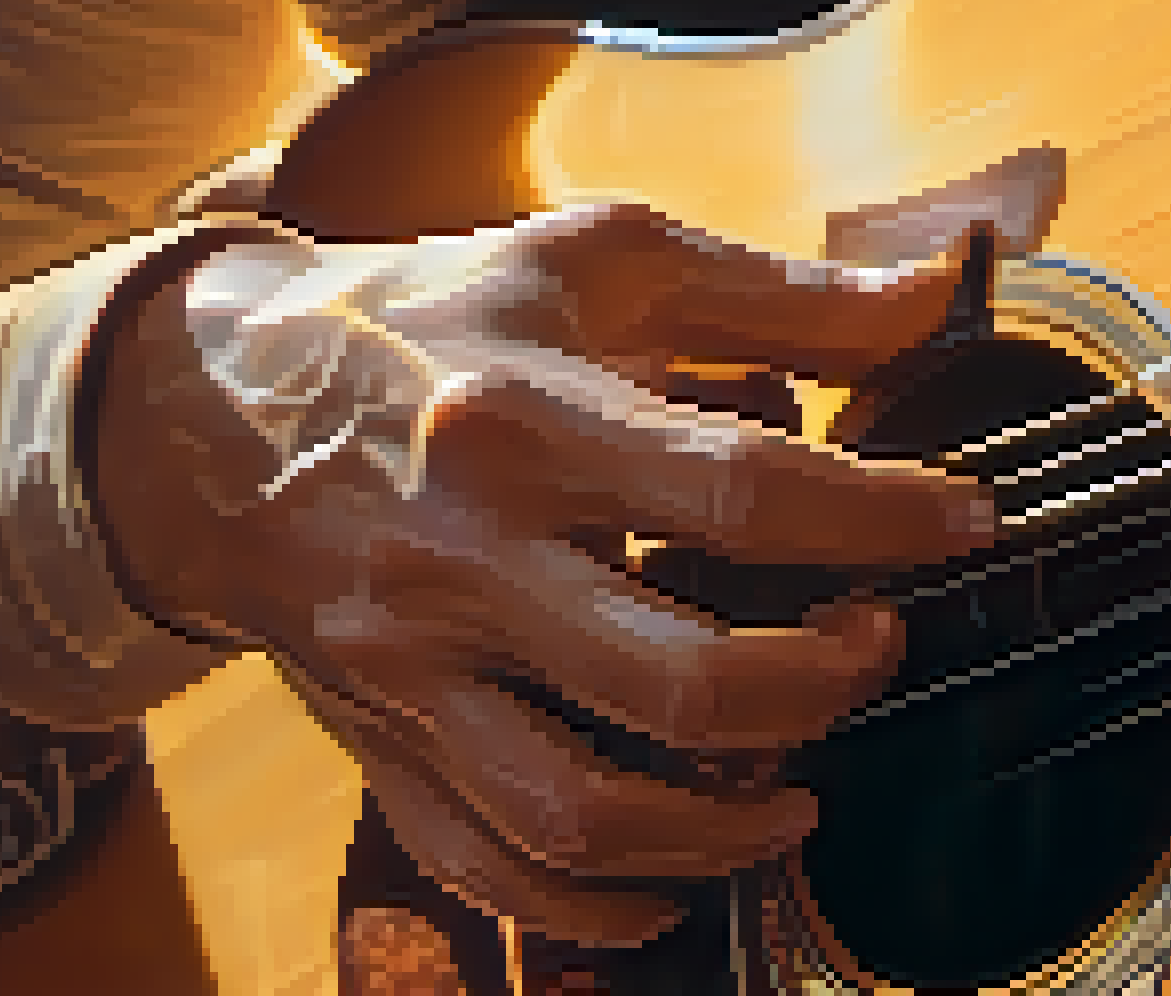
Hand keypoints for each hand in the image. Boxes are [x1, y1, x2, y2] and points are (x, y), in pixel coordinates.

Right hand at [92, 204, 994, 945]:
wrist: (203, 412)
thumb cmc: (426, 323)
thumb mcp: (594, 264)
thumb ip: (776, 291)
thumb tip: (941, 295)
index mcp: (520, 415)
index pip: (736, 487)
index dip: (880, 516)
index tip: (967, 521)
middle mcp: (460, 554)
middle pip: (673, 677)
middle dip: (815, 683)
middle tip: (876, 646)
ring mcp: (411, 668)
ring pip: (579, 809)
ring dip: (722, 828)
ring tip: (803, 787)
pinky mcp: (379, 740)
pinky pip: (487, 865)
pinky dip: (595, 906)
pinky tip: (678, 883)